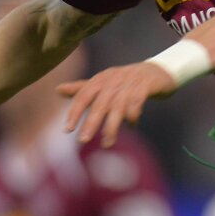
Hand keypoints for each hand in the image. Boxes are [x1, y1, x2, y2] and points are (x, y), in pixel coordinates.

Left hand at [59, 62, 177, 147]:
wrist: (157, 72)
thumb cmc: (126, 81)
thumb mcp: (104, 83)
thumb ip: (82, 89)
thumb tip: (57, 89)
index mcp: (101, 78)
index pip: (84, 95)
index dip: (75, 111)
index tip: (67, 129)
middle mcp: (114, 79)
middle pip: (100, 103)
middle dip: (92, 122)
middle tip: (83, 140)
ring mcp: (131, 81)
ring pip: (118, 106)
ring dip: (112, 126)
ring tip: (107, 143)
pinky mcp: (146, 85)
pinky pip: (137, 103)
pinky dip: (133, 116)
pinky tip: (131, 125)